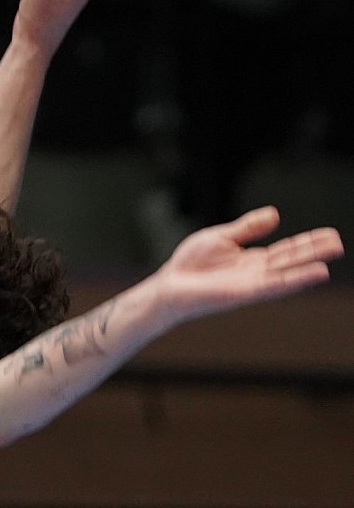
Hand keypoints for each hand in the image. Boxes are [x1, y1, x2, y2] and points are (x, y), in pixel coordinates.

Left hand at [157, 207, 342, 322]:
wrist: (170, 286)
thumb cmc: (192, 264)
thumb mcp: (222, 237)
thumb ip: (249, 227)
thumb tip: (276, 214)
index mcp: (253, 259)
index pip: (287, 249)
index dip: (308, 242)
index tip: (331, 234)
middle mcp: (258, 273)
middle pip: (292, 259)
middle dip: (315, 251)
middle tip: (340, 242)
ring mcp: (253, 284)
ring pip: (287, 273)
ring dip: (308, 267)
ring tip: (331, 259)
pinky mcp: (245, 293)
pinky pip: (274, 285)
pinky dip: (294, 279)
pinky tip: (311, 274)